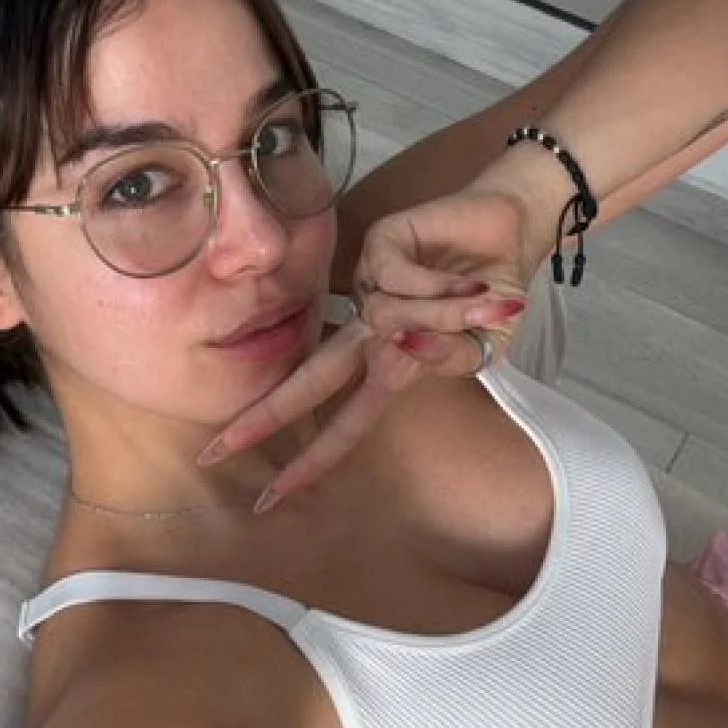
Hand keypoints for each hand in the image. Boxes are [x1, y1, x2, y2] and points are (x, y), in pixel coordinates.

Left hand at [196, 186, 533, 506]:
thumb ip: (444, 357)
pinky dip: (441, 287)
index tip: (271, 497)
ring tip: (483, 302)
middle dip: (269, 414)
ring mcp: (369, 286)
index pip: (343, 419)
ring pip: (390, 320)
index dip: (313, 459)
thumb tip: (408, 343)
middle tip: (215, 450)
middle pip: (313, 378)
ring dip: (446, 316)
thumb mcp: (480, 348)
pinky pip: (401, 282)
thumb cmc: (493, 297)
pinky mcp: (379, 247)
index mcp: (387, 361)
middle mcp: (369, 327)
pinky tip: (465, 280)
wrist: (512, 231)